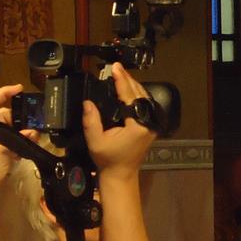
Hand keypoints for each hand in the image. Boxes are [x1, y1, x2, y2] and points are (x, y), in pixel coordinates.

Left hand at [0, 84, 26, 202]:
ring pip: (9, 131)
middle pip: (3, 117)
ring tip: (35, 139)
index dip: (4, 93)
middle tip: (36, 125)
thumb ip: (17, 141)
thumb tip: (33, 133)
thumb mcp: (1, 154)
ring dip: (22, 133)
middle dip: (20, 119)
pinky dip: (19, 145)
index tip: (19, 88)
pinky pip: (10, 144)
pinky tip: (27, 150)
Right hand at [83, 63, 155, 178]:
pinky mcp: (150, 126)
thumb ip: (91, 121)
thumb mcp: (95, 141)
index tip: (115, 68)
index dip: (122, 81)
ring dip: (132, 85)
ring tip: (120, 74)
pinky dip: (136, 94)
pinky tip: (127, 88)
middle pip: (140, 95)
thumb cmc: (108, 159)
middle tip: (116, 67)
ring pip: (144, 99)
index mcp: (138, 127)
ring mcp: (152, 125)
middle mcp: (149, 124)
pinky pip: (145, 105)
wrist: (121, 173)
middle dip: (128, 79)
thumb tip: (88, 102)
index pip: (130, 97)